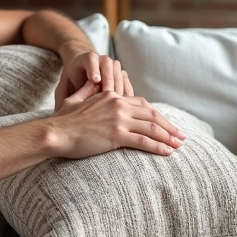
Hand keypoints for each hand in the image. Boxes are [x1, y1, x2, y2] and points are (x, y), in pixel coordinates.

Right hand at [46, 91, 185, 158]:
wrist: (55, 131)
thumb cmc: (62, 119)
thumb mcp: (75, 99)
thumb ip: (87, 91)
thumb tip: (90, 84)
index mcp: (111, 97)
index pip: (142, 104)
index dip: (157, 115)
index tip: (166, 123)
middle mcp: (118, 105)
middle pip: (151, 114)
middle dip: (168, 126)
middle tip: (181, 136)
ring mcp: (118, 120)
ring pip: (151, 127)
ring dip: (168, 137)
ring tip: (178, 145)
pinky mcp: (116, 135)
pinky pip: (143, 141)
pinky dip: (158, 147)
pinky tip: (167, 152)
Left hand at [55, 51, 133, 109]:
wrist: (84, 69)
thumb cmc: (73, 81)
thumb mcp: (64, 87)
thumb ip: (62, 97)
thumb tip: (58, 114)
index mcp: (85, 58)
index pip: (90, 59)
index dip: (93, 68)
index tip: (95, 80)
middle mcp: (101, 59)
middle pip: (108, 66)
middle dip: (108, 81)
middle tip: (108, 96)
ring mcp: (113, 66)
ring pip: (119, 73)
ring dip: (119, 87)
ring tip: (116, 104)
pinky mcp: (122, 74)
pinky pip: (127, 82)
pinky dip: (127, 92)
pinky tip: (124, 106)